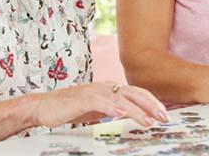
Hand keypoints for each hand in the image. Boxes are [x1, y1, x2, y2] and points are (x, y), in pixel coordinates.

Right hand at [30, 82, 168, 127]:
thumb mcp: (96, 110)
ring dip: (136, 110)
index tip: (163, 115)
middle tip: (164, 117)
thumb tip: (128, 114)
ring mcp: (94, 91)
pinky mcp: (82, 98)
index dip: (151, 102)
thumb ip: (112, 109)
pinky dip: (112, 107)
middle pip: (134, 93)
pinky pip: (100, 102)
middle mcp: (105, 87)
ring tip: (148, 121)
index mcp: (110, 89)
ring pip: (120, 98)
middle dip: (151, 105)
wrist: (44, 106)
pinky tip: (121, 114)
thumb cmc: (70, 108)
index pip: (136, 93)